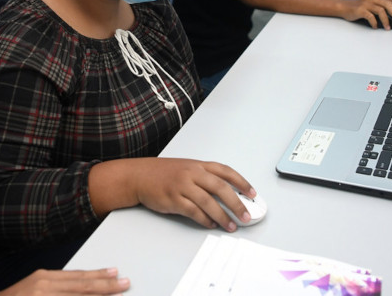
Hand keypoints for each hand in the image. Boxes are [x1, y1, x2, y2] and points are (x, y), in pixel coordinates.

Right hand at [0, 268, 129, 294]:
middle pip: (82, 288)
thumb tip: (81, 286)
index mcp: (45, 278)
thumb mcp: (36, 286)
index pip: (78, 277)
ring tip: (118, 294)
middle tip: (126, 284)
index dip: (98, 275)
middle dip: (107, 287)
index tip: (116, 273)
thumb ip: (57, 286)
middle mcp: (45, 287)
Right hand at [131, 158, 254, 231]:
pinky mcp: (173, 199)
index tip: (252, 194)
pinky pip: (193, 211)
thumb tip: (227, 194)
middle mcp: (192, 173)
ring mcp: (182, 186)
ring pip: (208, 202)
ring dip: (222, 216)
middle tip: (246, 216)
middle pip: (221, 188)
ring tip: (231, 226)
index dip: (242, 183)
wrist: (139, 176)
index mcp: (198, 165)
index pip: (226, 172)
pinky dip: (204, 219)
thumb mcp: (186, 168)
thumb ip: (205, 178)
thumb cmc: (163, 173)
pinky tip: (211, 224)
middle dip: (236, 204)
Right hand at [342, 0, 391, 28]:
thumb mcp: (372, 5)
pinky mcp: (361, 10)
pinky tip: (375, 27)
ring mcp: (367, 4)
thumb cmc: (359, 7)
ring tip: (388, 27)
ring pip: (381, 11)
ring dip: (386, 20)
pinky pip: (370, 17)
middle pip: (388, 4)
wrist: (344, 7)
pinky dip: (375, 23)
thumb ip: (382, 8)